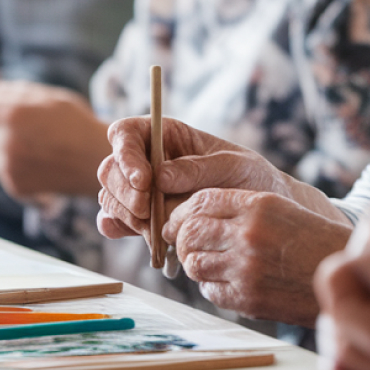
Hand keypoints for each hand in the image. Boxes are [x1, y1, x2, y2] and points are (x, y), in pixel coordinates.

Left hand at [0, 81, 106, 200]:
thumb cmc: (76, 123)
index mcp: (13, 115)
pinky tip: (35, 157)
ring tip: (30, 140)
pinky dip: (10, 159)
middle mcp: (5, 142)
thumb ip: (14, 92)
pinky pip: (0, 166)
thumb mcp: (49, 97)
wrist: (97, 162)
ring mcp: (7, 167)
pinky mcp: (12, 185)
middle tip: (8, 118)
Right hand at [96, 116, 289, 242]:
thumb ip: (198, 169)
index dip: (126, 154)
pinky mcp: (141, 218)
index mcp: (165, 135)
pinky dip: (118, 229)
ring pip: (110, 197)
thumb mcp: (234, 166)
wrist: (259, 214)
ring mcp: (140, 190)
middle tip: (147, 211)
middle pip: (110, 168)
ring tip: (158, 230)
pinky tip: (141, 237)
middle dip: (124, 192)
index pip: (126, 133)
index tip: (144, 180)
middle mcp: (146, 160)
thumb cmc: (250, 178)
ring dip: (126, 215)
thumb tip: (159, 176)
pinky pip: (113, 221)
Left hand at [163, 188, 351, 325]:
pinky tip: (226, 279)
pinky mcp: (247, 299)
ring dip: (195, 261)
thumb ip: (237, 206)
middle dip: (181, 237)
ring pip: (194, 263)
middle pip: (190, 232)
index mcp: (257, 205)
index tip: (178, 219)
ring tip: (209, 260)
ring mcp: (246, 269)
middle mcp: (248, 234)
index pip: (200, 201)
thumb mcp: (278, 207)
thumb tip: (191, 216)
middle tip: (185, 241)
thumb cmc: (310, 237)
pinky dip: (211, 285)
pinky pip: (208, 290)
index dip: (182, 211)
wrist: (341, 272)